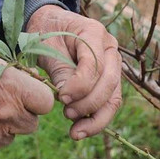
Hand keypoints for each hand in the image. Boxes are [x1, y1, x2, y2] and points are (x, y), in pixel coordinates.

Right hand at [0, 46, 54, 158]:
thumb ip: (9, 71)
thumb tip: (28, 81)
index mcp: (11, 89)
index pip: (46, 102)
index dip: (36, 96)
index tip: (24, 92)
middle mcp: (5, 116)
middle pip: (31, 124)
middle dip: (20, 113)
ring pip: (9, 137)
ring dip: (0, 127)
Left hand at [28, 6, 121, 139]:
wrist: (48, 26)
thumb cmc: (46, 34)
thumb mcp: (47, 48)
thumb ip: (60, 70)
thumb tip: (67, 98)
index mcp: (94, 32)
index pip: (95, 64)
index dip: (80, 85)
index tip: (61, 98)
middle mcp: (110, 48)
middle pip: (110, 82)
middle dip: (89, 104)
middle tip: (66, 114)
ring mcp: (112, 64)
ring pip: (114, 97)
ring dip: (96, 118)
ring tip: (75, 132)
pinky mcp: (108, 80)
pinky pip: (108, 102)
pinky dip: (95, 119)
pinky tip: (80, 130)